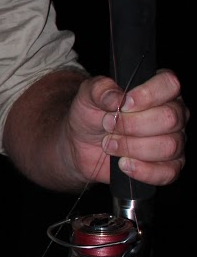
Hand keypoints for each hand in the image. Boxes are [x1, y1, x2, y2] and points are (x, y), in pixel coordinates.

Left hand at [67, 68, 187, 187]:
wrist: (82, 144)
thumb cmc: (92, 114)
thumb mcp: (88, 96)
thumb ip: (100, 89)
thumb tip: (117, 97)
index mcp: (159, 89)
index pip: (170, 85)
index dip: (148, 95)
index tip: (124, 104)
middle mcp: (174, 113)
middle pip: (170, 119)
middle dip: (133, 125)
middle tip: (109, 125)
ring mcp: (175, 140)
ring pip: (169, 146)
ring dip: (133, 147)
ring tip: (110, 144)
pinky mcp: (169, 166)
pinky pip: (168, 172)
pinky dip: (144, 170)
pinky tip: (124, 164)